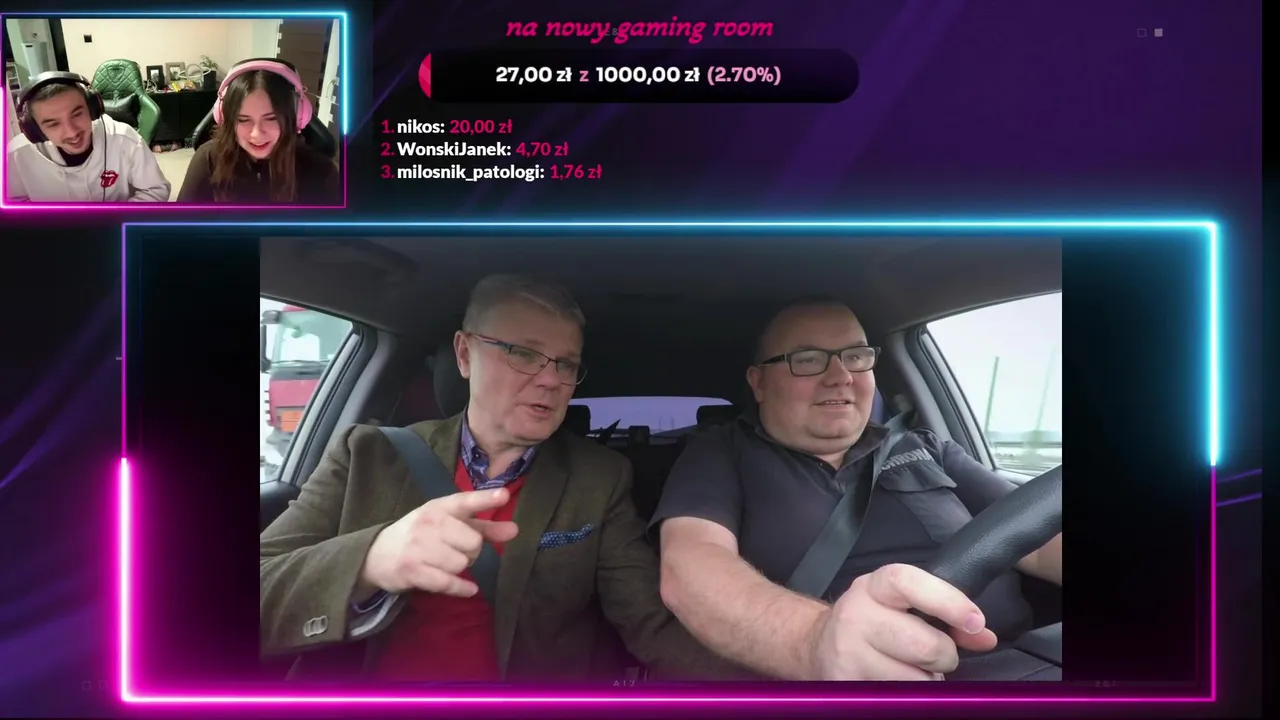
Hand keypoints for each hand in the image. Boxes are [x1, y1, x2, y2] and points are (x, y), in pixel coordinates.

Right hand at [359, 488, 519, 596]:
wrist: (377, 555)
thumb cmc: (420, 535)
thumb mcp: (448, 524)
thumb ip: (483, 526)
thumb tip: (515, 530)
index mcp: (438, 507)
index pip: (464, 501)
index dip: (485, 499)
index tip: (504, 495)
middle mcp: (429, 523)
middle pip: (473, 542)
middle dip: (472, 551)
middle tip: (457, 551)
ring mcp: (419, 547)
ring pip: (462, 563)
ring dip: (461, 568)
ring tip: (447, 564)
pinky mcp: (413, 571)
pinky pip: (449, 582)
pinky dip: (462, 588)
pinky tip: (468, 588)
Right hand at [809, 563, 998, 679]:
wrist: (816, 644)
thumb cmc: (872, 621)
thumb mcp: (902, 605)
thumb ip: (945, 615)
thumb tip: (985, 636)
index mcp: (875, 587)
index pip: (910, 583)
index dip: (948, 602)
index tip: (975, 623)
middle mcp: (856, 614)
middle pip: (924, 646)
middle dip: (943, 656)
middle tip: (935, 656)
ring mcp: (847, 651)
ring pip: (915, 680)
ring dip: (925, 681)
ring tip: (909, 669)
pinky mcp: (845, 683)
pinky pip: (898, 698)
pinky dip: (907, 695)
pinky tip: (894, 682)